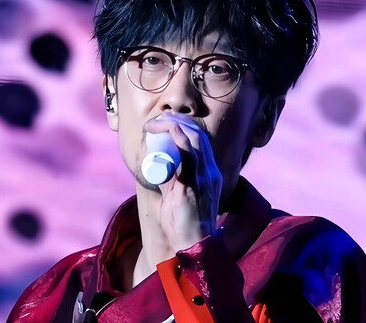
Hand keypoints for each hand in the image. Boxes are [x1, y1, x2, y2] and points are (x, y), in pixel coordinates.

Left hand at [143, 113, 221, 251]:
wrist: (193, 245)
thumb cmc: (184, 223)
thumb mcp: (179, 195)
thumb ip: (173, 179)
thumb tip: (159, 165)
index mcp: (209, 173)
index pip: (201, 141)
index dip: (185, 127)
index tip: (166, 123)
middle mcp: (210, 171)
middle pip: (198, 135)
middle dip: (178, 121)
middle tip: (157, 120)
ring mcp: (204, 176)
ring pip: (194, 139)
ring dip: (173, 125)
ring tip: (154, 124)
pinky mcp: (193, 184)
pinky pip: (188, 154)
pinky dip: (176, 137)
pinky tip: (163, 129)